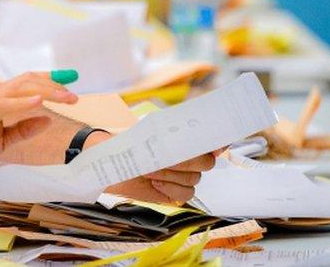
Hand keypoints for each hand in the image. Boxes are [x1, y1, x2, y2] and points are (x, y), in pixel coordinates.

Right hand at [0, 73, 77, 175]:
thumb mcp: (2, 141)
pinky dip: (24, 101)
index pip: (27, 84)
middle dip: (54, 85)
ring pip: (21, 87)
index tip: (70, 86)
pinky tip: (40, 102)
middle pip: (28, 80)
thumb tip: (48, 119)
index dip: (49, 81)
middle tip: (74, 96)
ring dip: (47, 90)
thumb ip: (23, 129)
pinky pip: (5, 104)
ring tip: (66, 97)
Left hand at [89, 132, 220, 204]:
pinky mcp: (173, 193)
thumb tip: (192, 134)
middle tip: (166, 158)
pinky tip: (155, 183)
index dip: (220, 142)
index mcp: (185, 140)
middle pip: (207, 162)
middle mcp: (187, 158)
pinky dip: (171, 188)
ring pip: (194, 179)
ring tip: (150, 169)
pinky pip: (186, 194)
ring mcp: (181, 176)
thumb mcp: (150, 134)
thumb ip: (175, 135)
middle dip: (187, 161)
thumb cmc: (128, 144)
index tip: (216, 144)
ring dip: (172, 174)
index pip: (213, 140)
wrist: (109, 163)